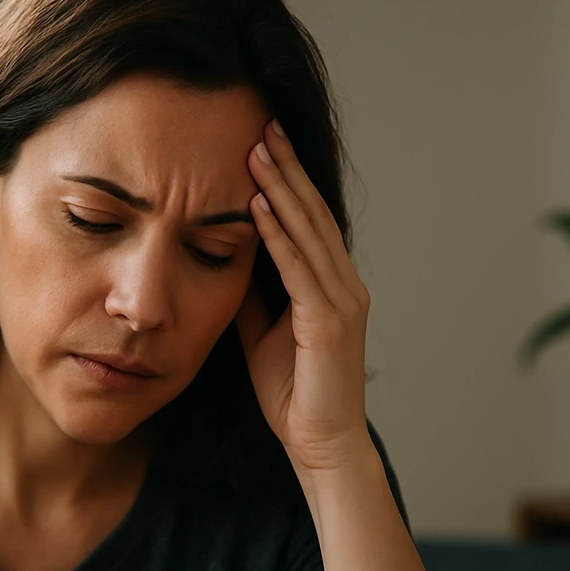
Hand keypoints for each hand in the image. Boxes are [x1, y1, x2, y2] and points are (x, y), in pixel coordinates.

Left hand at [237, 119, 373, 472]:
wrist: (319, 446)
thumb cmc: (293, 395)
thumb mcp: (261, 333)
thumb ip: (252, 295)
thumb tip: (225, 258)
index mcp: (331, 287)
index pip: (309, 223)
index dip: (288, 182)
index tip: (263, 144)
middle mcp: (344, 287)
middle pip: (314, 215)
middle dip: (287, 169)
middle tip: (264, 124)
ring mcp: (342, 303)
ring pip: (309, 233)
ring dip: (282, 189)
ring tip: (258, 149)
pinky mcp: (329, 324)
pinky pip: (299, 270)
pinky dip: (279, 236)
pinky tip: (259, 206)